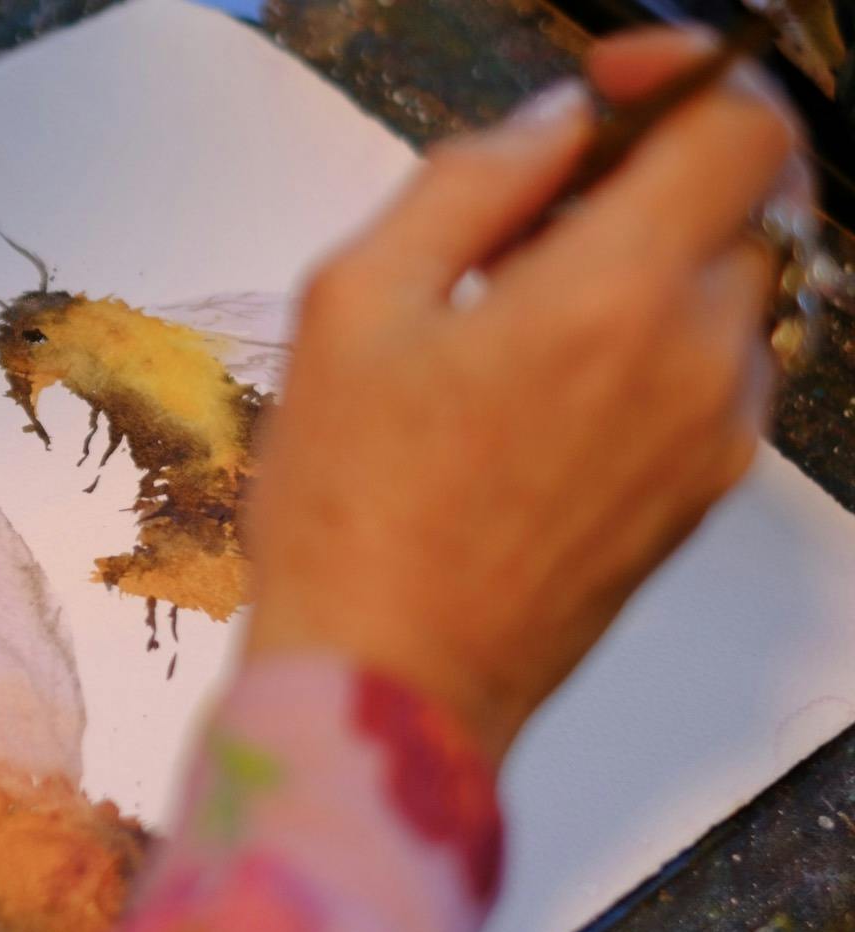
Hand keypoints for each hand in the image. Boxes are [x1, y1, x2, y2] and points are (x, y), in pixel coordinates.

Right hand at [243, 28, 808, 762]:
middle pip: (746, 204)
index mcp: (612, 296)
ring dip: (652, 270)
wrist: (387, 685)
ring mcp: (714, 438)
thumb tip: (551, 129)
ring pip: (730, 293)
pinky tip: (539, 396)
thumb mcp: (351, 306)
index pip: (741, 125)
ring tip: (520, 323)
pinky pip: (713, 377)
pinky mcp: (700, 499)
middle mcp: (696, 362)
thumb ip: (466, 181)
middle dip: (654, 182)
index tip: (609, 97)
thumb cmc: (349, 515)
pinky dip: (653, 349)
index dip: (682, 82)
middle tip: (536, 222)